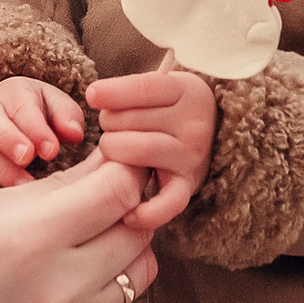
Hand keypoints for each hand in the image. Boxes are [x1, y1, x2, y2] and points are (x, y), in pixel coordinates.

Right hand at [0, 75, 87, 192]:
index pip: (21, 108)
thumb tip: (75, 134)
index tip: (52, 150)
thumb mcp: (55, 105)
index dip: (35, 129)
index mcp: (10, 94)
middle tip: (28, 160)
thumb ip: (66, 116)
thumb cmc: (39, 113)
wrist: (7, 116)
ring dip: (1, 172)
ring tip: (25, 187)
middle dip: (9, 143)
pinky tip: (8, 204)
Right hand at [0, 151, 157, 302]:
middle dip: (131, 206)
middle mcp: (59, 286)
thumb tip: (116, 162)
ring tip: (92, 237)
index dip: (128, 169)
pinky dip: (99, 286)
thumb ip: (62, 186)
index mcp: (32, 236)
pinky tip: (65, 278)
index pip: (120, 191)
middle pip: (138, 231)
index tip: (120, 163)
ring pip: (138, 272)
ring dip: (125, 248)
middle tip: (110, 196)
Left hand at [87, 67, 215, 228]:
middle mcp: (193, 124)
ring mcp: (191, 157)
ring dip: (114, 151)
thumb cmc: (171, 106)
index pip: (143, 89)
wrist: (210, 132)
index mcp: (187, 91)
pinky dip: (148, 212)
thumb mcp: (159, 86)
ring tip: (116, 149)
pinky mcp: (188, 186)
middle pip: (130, 120)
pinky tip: (129, 215)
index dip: (112, 93)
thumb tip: (94, 95)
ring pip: (135, 151)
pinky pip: (169, 203)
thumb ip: (128, 88)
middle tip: (118, 126)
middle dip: (112, 122)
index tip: (93, 96)